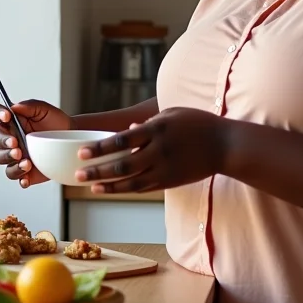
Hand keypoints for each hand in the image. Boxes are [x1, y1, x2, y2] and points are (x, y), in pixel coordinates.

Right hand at [0, 100, 73, 187]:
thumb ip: (30, 106)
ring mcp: (13, 154)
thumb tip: (14, 107)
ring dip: (9, 158)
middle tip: (16, 142)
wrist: (69, 139)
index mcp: (11, 120)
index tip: (7, 116)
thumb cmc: (55, 122)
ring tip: (25, 160)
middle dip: (3, 141)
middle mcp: (8, 136)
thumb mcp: (45, 110)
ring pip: (0, 157)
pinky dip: (19, 176)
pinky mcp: (22, 169)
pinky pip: (14, 175)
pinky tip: (26, 176)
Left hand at [75, 107, 227, 193]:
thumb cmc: (198, 123)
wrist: (224, 145)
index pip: (122, 140)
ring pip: (130, 181)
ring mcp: (164, 169)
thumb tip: (129, 128)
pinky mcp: (169, 181)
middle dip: (98, 170)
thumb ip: (149, 123)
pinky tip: (110, 189)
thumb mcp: (173, 114)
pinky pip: (142, 187)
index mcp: (157, 130)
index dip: (100, 148)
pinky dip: (124, 189)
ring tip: (90, 186)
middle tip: (78, 174)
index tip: (82, 152)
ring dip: (108, 185)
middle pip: (122, 164)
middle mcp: (158, 151)